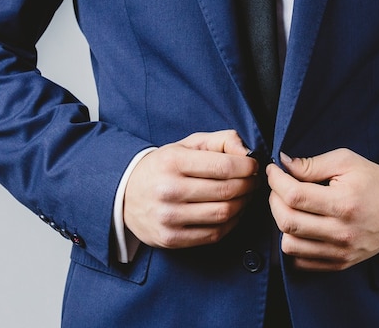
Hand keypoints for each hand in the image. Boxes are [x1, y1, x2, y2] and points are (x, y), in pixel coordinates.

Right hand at [123, 130, 258, 248]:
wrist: (124, 195)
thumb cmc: (164, 166)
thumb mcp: (186, 145)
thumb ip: (221, 140)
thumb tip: (247, 152)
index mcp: (172, 161)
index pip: (223, 166)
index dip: (247, 167)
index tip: (253, 166)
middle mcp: (169, 190)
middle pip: (226, 191)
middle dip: (248, 185)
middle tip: (253, 181)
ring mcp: (169, 217)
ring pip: (223, 214)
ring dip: (243, 204)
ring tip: (244, 195)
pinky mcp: (170, 238)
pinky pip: (214, 234)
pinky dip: (231, 223)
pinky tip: (232, 212)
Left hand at [267, 149, 378, 271]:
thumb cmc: (375, 182)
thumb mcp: (347, 161)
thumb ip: (312, 164)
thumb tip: (282, 164)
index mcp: (344, 203)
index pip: (295, 195)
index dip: (276, 180)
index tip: (274, 170)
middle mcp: (341, 232)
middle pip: (287, 221)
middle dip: (274, 200)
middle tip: (280, 187)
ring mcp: (341, 252)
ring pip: (289, 245)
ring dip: (282, 223)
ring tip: (291, 207)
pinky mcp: (340, 264)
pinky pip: (301, 262)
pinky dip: (294, 244)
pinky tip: (301, 226)